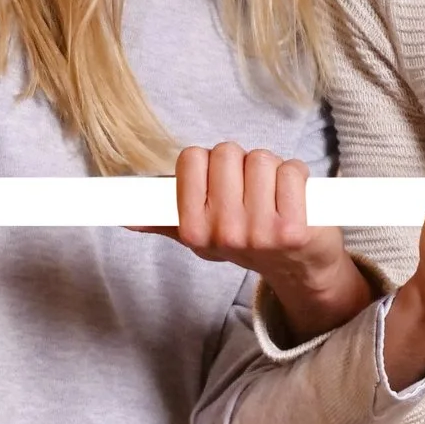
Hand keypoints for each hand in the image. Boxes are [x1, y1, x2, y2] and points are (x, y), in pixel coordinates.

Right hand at [147, 145, 371, 338]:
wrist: (297, 270)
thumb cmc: (247, 240)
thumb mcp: (201, 233)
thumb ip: (163, 219)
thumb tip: (127, 218)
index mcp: (193, 229)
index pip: (190, 159)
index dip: (208, 163)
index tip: (218, 182)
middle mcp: (223, 233)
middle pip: (226, 153)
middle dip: (241, 163)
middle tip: (250, 191)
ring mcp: (258, 233)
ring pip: (261, 159)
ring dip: (272, 169)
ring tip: (273, 195)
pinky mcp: (294, 229)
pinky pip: (292, 170)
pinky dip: (297, 175)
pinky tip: (296, 198)